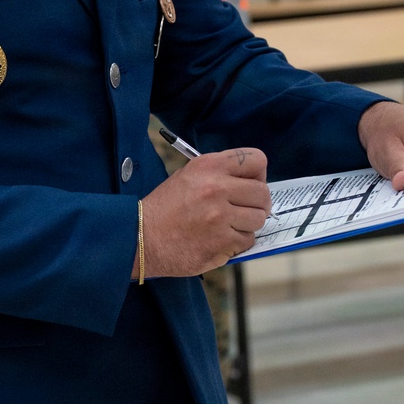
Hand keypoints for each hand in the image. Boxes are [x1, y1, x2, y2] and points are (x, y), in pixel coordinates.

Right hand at [136, 148, 271, 277]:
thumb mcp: (188, 175)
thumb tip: (251, 181)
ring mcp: (220, 216)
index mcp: (209, 166)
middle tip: (242, 211)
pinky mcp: (222, 242)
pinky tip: (218, 239)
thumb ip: (220, 174)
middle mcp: (216, 188)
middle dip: (257, 204)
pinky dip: (237, 243)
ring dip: (247, 225)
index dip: (258, 175)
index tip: (250, 185)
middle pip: (263, 192)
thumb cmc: (164, 208)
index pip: (257, 160)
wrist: (140, 237)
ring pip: (258, 218)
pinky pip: (247, 240)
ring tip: (227, 226)